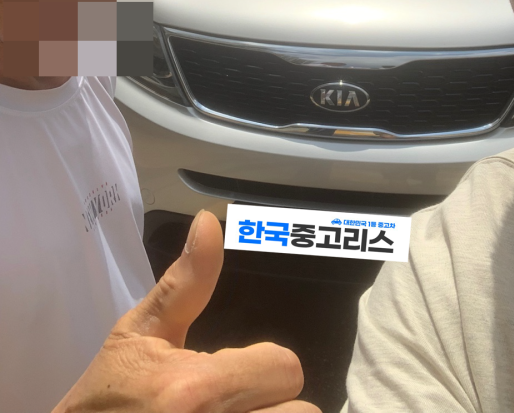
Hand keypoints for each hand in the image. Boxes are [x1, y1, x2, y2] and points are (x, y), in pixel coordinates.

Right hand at [52, 209, 320, 412]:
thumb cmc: (110, 393)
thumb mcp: (141, 332)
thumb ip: (186, 283)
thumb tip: (208, 221)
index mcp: (195, 389)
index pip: (286, 367)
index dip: (263, 365)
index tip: (232, 370)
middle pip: (302, 411)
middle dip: (273, 403)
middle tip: (236, 402)